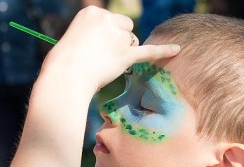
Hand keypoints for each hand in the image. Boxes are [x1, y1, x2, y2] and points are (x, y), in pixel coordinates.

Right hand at [43, 6, 179, 93]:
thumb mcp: (76, 37)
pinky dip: (164, 51)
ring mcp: (118, 37)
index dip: (108, 35)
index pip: (112, 20)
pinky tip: (177, 49)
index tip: (98, 47)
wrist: (66, 76)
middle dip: (121, 41)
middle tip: (104, 56)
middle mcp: (107, 20)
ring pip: (132, 41)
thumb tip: (111, 43)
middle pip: (126, 28)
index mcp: (93, 12)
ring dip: (125, 51)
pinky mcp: (125, 55)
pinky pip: (148, 51)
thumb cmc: (66, 61)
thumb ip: (95, 34)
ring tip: (105, 63)